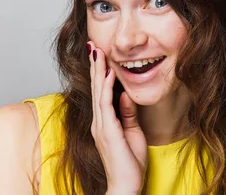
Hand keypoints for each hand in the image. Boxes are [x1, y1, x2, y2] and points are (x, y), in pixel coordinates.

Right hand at [88, 42, 146, 193]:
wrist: (126, 187)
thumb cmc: (129, 164)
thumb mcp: (132, 132)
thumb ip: (127, 114)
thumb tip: (126, 94)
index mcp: (105, 122)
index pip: (101, 92)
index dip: (100, 72)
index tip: (100, 54)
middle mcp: (99, 122)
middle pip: (96, 88)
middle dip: (95, 65)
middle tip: (93, 45)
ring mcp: (101, 127)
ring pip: (98, 93)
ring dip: (98, 71)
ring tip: (98, 52)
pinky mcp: (107, 132)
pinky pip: (106, 106)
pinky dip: (107, 89)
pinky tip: (108, 75)